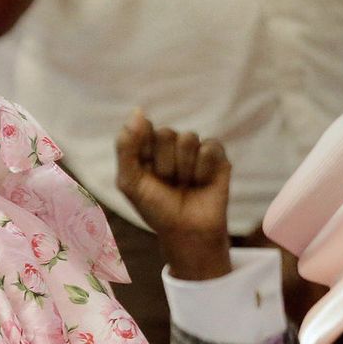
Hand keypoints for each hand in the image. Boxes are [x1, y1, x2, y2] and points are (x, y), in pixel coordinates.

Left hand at [115, 110, 231, 281]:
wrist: (186, 232)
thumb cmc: (155, 208)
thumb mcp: (130, 181)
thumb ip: (126, 147)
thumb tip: (138, 111)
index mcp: (146, 147)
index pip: (142, 128)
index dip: (145, 154)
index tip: (146, 173)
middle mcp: (170, 144)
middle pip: (166, 133)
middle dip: (165, 164)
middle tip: (168, 183)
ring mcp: (194, 148)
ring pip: (188, 139)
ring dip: (184, 169)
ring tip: (185, 184)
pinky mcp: (217, 156)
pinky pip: (209, 147)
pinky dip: (203, 170)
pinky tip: (201, 182)